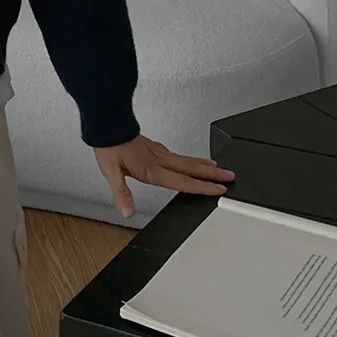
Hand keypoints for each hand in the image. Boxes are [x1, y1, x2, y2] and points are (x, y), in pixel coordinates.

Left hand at [93, 133, 235, 219]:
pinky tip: (184, 160)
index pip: (183, 181)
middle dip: (212, 174)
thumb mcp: (111, 172)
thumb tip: (127, 212)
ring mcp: (157, 152)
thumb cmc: (109, 146)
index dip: (202, 187)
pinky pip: (175, 154)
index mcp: (153, 169)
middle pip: (191, 168)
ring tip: (217, 167)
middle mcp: (159, 159)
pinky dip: (187, 159)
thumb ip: (121, 193)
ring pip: (185, 159)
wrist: (106, 124)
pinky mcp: (152, 146)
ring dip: (203, 165)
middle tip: (230, 176)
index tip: (219, 189)